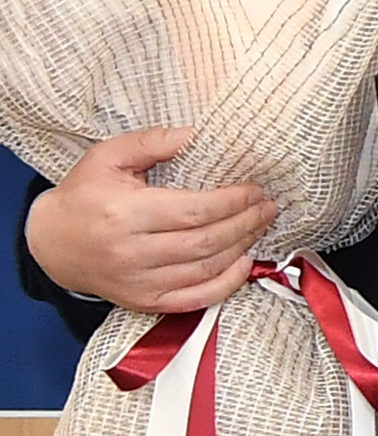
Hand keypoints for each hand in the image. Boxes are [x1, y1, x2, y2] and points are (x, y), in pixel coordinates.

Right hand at [21, 128, 273, 315]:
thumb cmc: (84, 196)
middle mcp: (132, 251)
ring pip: (206, 269)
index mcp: (125, 213)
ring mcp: (139, 281)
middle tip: (267, 208)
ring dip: (242, 248)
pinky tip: (244, 263)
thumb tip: (192, 134)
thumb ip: (149, 142)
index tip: (254, 190)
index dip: (232, 201)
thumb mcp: (106, 157)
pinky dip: (226, 284)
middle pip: (206, 241)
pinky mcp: (144, 301)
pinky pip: (195, 298)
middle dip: (245, 223)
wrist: (52, 242)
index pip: (194, 211)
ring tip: (259, 227)